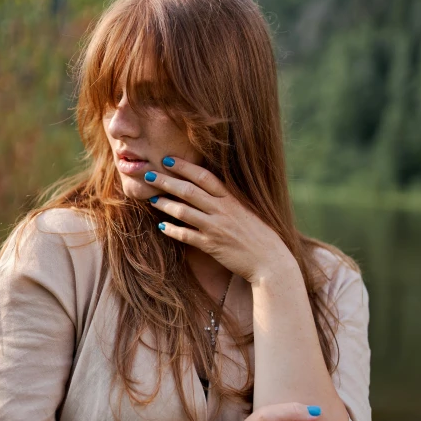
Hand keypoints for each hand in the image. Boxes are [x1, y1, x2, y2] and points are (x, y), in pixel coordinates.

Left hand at [145, 156, 293, 282]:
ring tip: (152, 198)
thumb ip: (228, 199)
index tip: (168, 159)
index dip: (185, 167)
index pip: (204, 176)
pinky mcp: (212, 246)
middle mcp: (222, 210)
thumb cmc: (259, 234)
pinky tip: (161, 226)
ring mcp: (216, 228)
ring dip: (166, 204)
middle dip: (167, 181)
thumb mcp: (246, 210)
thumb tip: (209, 188)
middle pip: (189, 191)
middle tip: (149, 175)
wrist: (270, 260)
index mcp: (231, 199)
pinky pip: (187, 236)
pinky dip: (172, 230)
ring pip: (184, 212)